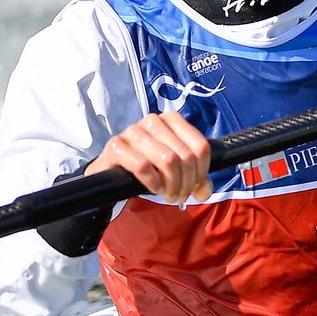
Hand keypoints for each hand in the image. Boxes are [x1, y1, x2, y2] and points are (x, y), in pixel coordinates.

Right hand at [87, 110, 213, 203]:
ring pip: (168, 160)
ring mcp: (133, 131)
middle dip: (186, 183)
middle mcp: (153, 120)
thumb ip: (196, 179)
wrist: (112, 172)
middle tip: (179, 196)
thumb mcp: (176, 171)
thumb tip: (204, 191)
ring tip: (167, 194)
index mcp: (172, 119)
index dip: (202, 172)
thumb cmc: (149, 167)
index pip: (201, 147)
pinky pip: (143, 166)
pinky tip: (153, 188)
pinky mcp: (116, 145)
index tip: (194, 186)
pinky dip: (153, 182)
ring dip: (171, 185)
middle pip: (186, 156)